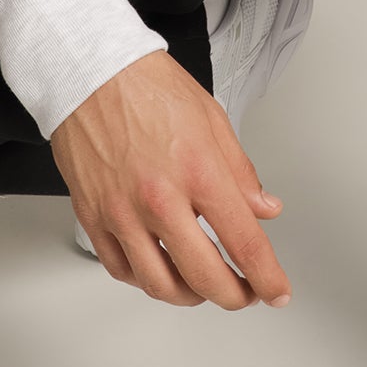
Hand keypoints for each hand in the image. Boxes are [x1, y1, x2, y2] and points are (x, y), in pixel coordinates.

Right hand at [50, 51, 292, 311]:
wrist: (90, 71)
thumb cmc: (146, 86)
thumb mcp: (212, 118)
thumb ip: (241, 172)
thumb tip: (264, 209)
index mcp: (197, 170)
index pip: (244, 242)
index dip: (267, 277)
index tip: (277, 291)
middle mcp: (159, 198)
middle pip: (205, 276)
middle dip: (234, 296)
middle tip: (245, 293)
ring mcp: (122, 212)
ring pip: (160, 284)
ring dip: (190, 296)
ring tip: (203, 287)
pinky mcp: (93, 217)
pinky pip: (120, 269)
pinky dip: (145, 280)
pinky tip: (160, 270)